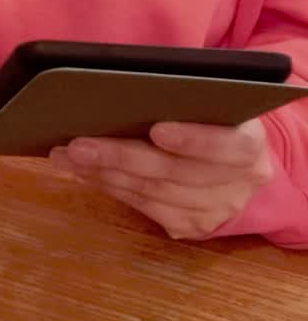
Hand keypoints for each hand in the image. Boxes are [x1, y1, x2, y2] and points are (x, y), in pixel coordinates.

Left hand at [50, 119, 273, 239]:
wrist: (234, 159)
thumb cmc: (211, 117)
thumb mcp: (210, 102)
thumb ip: (184, 99)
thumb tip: (121, 94)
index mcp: (251, 145)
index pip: (227, 146)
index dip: (193, 140)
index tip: (157, 129)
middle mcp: (240, 184)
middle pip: (175, 173)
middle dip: (121, 157)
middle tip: (79, 144)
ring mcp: (216, 211)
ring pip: (153, 194)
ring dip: (104, 174)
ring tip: (68, 155)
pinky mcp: (191, 227)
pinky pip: (144, 208)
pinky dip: (111, 188)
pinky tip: (85, 172)